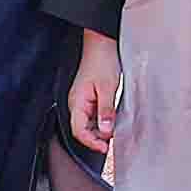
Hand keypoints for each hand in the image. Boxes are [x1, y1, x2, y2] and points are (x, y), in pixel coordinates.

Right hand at [69, 35, 121, 150]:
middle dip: (96, 138)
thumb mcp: (108, 87)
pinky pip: (94, 114)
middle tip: (111, 143)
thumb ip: (106, 110)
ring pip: (89, 123)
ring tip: (114, 133)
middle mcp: (77, 103)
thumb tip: (105, 130)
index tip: (104, 147)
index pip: (78, 131)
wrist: (102, 43)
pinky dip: (102, 121)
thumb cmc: (102, 60)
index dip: (91, 142)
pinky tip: (112, 121)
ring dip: (100, 130)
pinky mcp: (90, 96)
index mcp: (76, 102)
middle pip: (83, 129)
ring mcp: (83, 100)